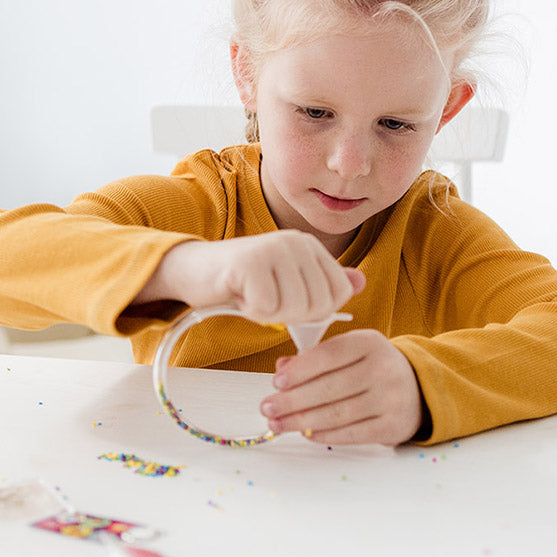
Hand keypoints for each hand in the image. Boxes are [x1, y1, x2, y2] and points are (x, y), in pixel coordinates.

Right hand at [136, 231, 364, 323]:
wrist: (196, 271)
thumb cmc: (244, 281)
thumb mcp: (289, 282)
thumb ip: (323, 283)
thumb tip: (360, 281)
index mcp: (310, 246)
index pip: (339, 293)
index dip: (317, 311)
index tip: (291, 302)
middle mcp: (296, 241)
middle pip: (318, 305)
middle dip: (291, 315)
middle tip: (268, 299)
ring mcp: (273, 248)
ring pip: (294, 308)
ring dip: (270, 314)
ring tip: (254, 295)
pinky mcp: (250, 262)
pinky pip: (267, 308)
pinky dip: (252, 311)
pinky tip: (240, 294)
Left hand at [259, 329, 423, 445]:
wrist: (418, 386)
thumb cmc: (373, 366)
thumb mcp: (350, 351)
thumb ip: (316, 357)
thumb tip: (282, 369)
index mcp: (369, 342)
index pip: (329, 355)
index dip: (300, 370)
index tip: (277, 382)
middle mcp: (382, 368)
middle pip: (330, 387)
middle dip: (292, 400)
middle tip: (268, 407)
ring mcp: (390, 398)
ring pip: (337, 413)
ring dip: (301, 421)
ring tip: (278, 424)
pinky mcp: (392, 425)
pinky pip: (352, 433)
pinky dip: (325, 435)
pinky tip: (306, 433)